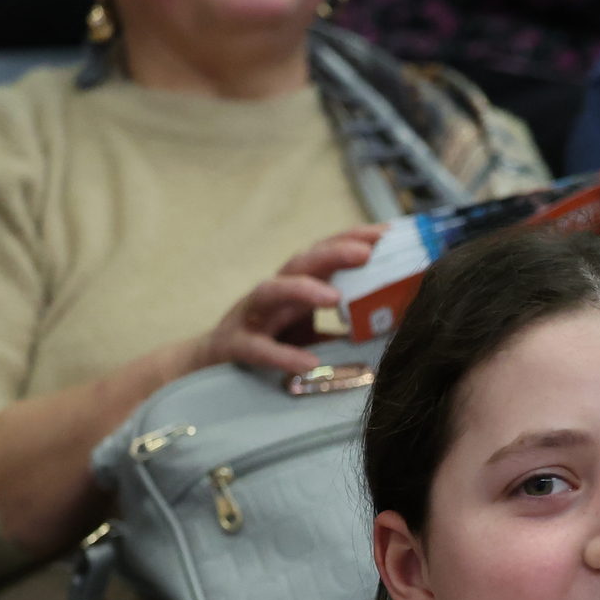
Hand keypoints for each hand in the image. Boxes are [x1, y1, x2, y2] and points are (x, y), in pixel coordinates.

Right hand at [186, 227, 380, 377]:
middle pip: (302, 262)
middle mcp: (273, 294)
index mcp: (295, 286)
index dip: (352, 239)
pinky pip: (258, 348)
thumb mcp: (310, 332)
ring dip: (302, 290)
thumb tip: (389, 326)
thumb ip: (343, 327)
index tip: (386, 232)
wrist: (210, 366)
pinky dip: (283, 355)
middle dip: (334, 252)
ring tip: (333, 297)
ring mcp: (251, 317)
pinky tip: (308, 362)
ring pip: (271, 291)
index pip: (325, 254)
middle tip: (367, 252)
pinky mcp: (234, 345)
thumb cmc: (268, 343)